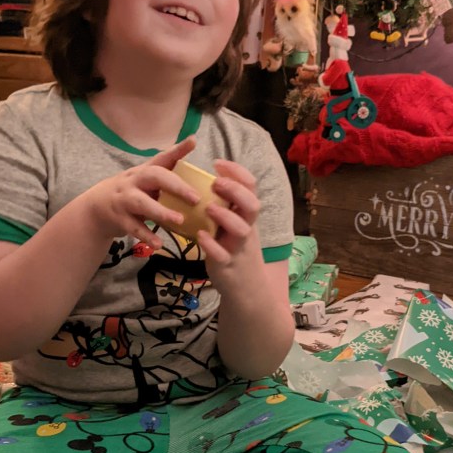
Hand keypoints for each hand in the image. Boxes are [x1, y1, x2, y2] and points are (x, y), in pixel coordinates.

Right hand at [84, 136, 200, 247]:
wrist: (96, 208)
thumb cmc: (131, 192)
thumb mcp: (146, 180)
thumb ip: (168, 172)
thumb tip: (194, 154)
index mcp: (145, 171)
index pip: (162, 157)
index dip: (178, 149)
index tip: (193, 141)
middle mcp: (134, 181)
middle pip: (153, 176)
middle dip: (175, 186)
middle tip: (196, 198)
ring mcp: (124, 199)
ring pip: (142, 203)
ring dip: (161, 211)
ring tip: (179, 220)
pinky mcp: (119, 218)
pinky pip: (133, 227)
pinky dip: (146, 235)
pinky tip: (159, 244)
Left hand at [197, 159, 261, 287]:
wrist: (248, 289)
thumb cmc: (235, 250)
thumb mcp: (236, 225)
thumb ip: (227, 206)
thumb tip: (207, 178)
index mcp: (247, 216)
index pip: (251, 188)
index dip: (237, 172)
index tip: (218, 163)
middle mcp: (247, 229)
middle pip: (252, 205)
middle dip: (235, 190)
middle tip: (214, 182)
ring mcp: (239, 247)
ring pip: (241, 229)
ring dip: (225, 216)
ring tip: (208, 208)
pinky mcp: (227, 265)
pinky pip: (222, 255)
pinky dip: (211, 244)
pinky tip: (199, 236)